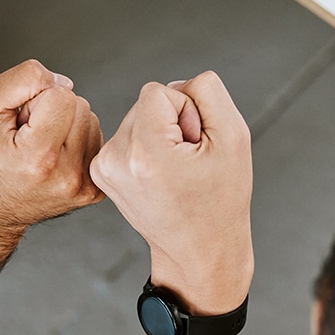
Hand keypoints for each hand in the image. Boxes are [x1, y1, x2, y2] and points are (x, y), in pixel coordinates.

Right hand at [0, 60, 103, 243]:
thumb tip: (63, 82)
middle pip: (80, 106)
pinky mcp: (93, 191)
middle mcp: (67, 176)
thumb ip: (22, 79)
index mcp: (39, 158)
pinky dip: (75, 141)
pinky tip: (52, 157)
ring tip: (37, 147)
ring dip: (65, 125)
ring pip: (91, 121)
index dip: (36, 100)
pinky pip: (95, 141)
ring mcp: (83, 187)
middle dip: (52, 111)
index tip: (18, 124)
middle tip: (26, 137)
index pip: (62, 95)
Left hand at [90, 72, 252, 312]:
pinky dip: (147, 147)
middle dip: (173, 124)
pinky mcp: (101, 172)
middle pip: (146, 102)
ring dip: (160, 135)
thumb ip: (206, 92)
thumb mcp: (234, 136)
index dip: (188, 112)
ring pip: (138, 117)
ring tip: (176, 171)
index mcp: (145, 152)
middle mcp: (115, 159)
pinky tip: (160, 175)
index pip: (159, 90)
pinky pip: (129, 135)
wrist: (199, 249)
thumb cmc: (221, 199)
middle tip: (188, 162)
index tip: (195, 147)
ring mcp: (103, 167)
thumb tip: (175, 84)